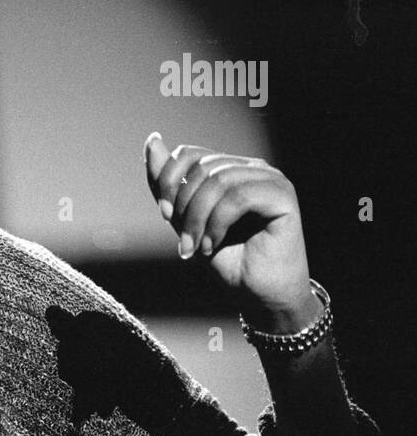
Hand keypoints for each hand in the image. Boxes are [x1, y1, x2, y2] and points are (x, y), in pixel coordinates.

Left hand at [143, 131, 317, 329]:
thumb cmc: (227, 259)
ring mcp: (271, 179)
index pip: (190, 154)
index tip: (163, 214)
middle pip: (201, 167)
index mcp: (231, 168)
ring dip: (198, 218)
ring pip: (219, 180)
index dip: (169, 180)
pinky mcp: (284, 196)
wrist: (258, 295)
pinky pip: (239, 196)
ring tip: (198, 247)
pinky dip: (217, 223)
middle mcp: (253, 168)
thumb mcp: (185, 219)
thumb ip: (169, 184)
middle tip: (184, 242)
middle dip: (184, 206)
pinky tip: (214, 244)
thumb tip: (152, 141)